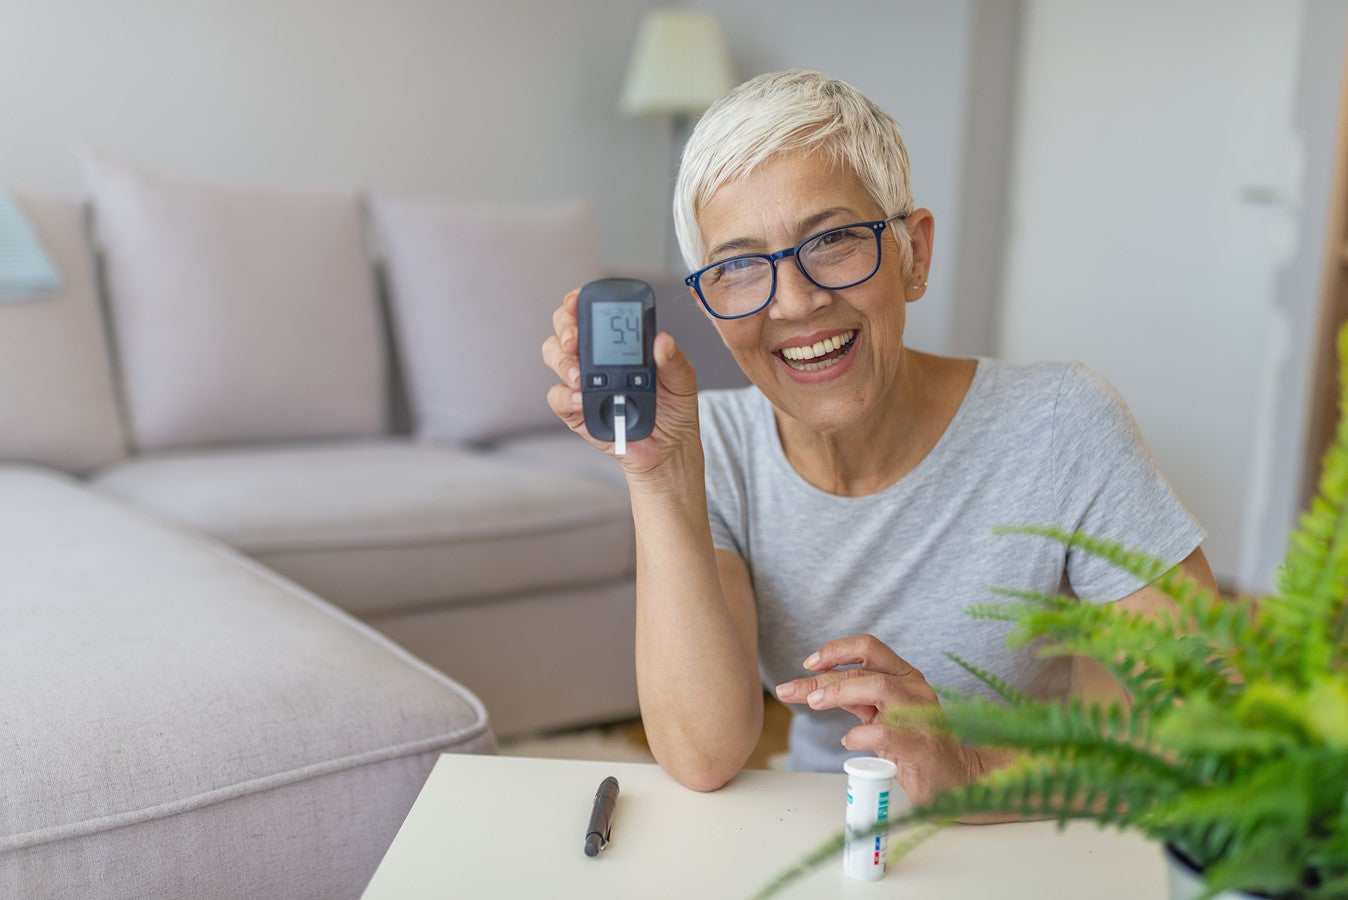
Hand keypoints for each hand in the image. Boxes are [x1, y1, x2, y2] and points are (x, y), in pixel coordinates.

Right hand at [541, 288, 700, 478]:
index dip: (578, 302)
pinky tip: (581, 397)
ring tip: (580, 376)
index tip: (577, 301)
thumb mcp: (682, 380)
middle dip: (564, 328)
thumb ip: (674, 360)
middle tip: (574, 341)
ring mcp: (583, 382)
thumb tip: (663, 340)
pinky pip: (557, 397)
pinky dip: (565, 395)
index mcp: (619, 343)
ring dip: (563, 361)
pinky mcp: (576, 410)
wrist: (669, 449)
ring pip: (554, 357)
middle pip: (564, 329)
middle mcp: (596, 358)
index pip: (592, 314)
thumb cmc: (674, 410)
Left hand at [774, 634, 990, 805]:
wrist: (956, 780)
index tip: (808, 664)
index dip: (836, 650)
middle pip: (864, 670)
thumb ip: (857, 698)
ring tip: (814, 703)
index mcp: (905, 676)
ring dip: (840, 692)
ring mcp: (921, 715)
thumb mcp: (882, 714)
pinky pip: (886, 732)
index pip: (869, 647)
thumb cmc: (914, 746)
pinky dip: (860, 735)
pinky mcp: (922, 745)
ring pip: (879, 687)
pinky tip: (847, 742)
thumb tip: (815, 687)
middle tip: (790, 690)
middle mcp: (915, 688)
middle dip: (822, 678)